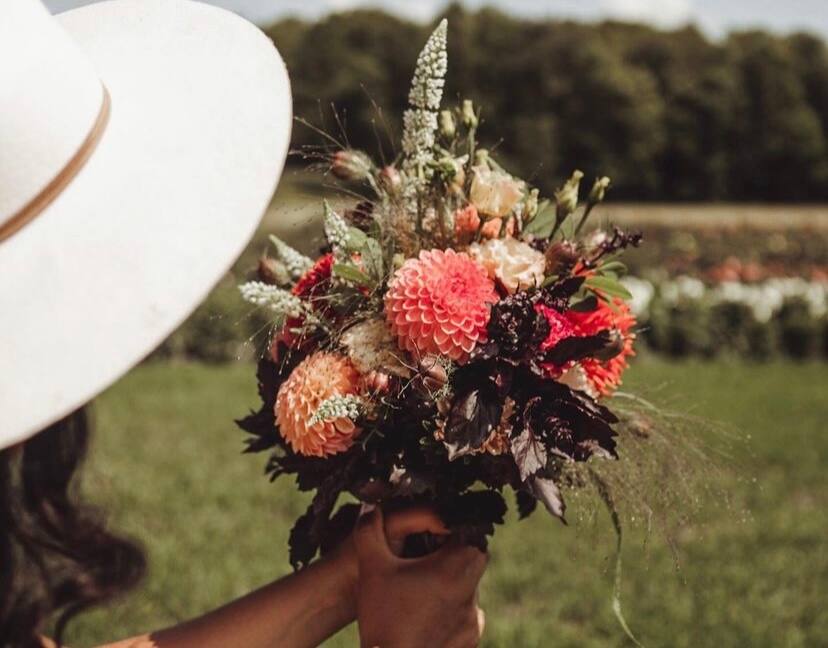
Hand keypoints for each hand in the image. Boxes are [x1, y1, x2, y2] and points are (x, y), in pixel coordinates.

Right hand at [354, 507, 486, 647]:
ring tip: (423, 589)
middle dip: (453, 554)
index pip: (472, 533)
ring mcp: (473, 620)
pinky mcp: (470, 641)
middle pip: (474, 559)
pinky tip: (427, 615)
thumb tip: (371, 507)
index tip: (434, 533)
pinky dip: (451, 610)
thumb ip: (369, 531)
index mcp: (454, 569)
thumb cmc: (382, 617)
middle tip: (427, 557)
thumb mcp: (371, 569)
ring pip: (470, 588)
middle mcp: (470, 593)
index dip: (454, 529)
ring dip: (452, 583)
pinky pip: (467, 615)